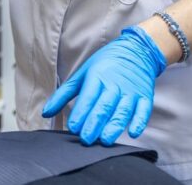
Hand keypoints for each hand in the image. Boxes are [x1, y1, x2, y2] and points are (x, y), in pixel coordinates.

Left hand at [41, 26, 166, 145]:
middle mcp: (114, 84)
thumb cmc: (104, 64)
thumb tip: (46, 112)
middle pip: (104, 106)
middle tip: (86, 139)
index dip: (81, 113)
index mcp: (96, 77)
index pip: (88, 97)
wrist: (135, 51)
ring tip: (105, 140)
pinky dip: (139, 121)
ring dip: (114, 126)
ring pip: (122, 110)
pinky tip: (133, 132)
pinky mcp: (145, 96)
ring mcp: (131, 91)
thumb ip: (63, 94)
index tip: (73, 128)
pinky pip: (144, 110)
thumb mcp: (82, 74)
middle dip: (94, 123)